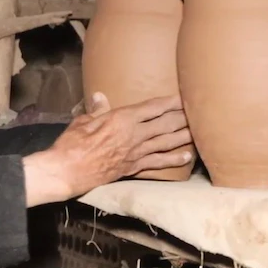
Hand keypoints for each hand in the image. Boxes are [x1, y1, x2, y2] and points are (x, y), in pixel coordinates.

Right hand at [23, 92, 192, 205]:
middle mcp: (134, 136)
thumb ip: (97, 110)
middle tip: (200, 112)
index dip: (170, 102)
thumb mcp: (83, 121)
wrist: (68, 172)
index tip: (185, 96)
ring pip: (166, 143)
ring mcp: (135, 154)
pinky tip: (187, 157)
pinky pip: (158, 164)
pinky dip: (173, 160)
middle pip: (165, 124)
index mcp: (122, 119)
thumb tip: (101, 97)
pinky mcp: (133, 168)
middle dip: (183, 118)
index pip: (152, 108)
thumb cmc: (71, 145)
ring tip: (200, 131)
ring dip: (184, 137)